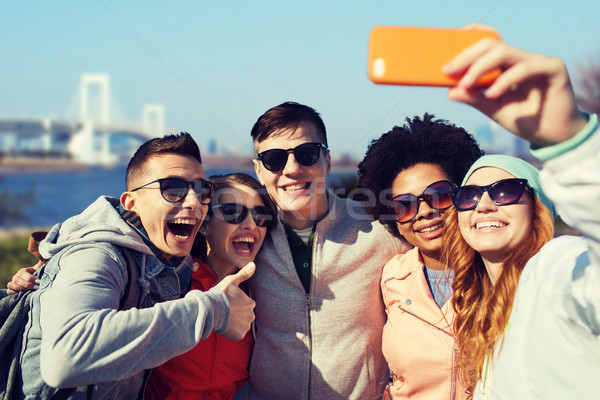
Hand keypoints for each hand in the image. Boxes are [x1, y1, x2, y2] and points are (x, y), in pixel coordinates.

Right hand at [6, 261, 42, 294]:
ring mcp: (12, 283)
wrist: (29, 283)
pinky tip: (22, 294)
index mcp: (22, 271)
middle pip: (18, 280)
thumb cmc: (34, 276)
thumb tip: (44, 259)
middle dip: (28, 284)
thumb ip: (40, 266)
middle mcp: (15, 277)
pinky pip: (9, 291)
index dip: (31, 278)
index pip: (24, 274)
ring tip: (30, 291)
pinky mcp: (10, 290)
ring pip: (12, 285)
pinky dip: (14, 293)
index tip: (39, 281)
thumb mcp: (37, 270)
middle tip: (37, 287)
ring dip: (22, 289)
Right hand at [214, 262, 255, 340]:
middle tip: (225, 311)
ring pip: (241, 325)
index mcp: (250, 303)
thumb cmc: (220, 294)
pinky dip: (232, 332)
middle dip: (236, 314)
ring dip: (234, 323)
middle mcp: (251, 315)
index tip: (227, 302)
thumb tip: (253, 264)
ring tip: (224, 318)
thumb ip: (244, 274)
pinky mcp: (239, 335)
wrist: (209, 310)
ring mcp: (245, 326)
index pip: (245, 305)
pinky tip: (224, 326)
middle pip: (244, 315)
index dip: (235, 304)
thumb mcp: (231, 281)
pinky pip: (237, 334)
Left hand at [443, 37, 587, 145]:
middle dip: (467, 56)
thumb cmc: (525, 120)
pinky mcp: (553, 68)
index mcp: (506, 66)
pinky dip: (506, 80)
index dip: (466, 44)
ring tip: (466, 84)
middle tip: (449, 71)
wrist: (554, 136)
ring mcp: (537, 61)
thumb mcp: (494, 109)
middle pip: (491, 45)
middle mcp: (521, 59)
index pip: (486, 46)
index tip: (445, 58)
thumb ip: (474, 98)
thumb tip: (450, 91)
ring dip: (481, 67)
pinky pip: (526, 68)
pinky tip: (493, 94)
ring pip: (505, 52)